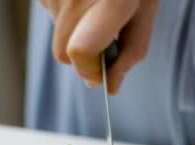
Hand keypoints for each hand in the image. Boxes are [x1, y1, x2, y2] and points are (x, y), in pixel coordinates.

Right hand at [39, 0, 157, 93]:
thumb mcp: (145, 6)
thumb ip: (131, 50)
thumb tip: (111, 85)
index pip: (81, 50)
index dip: (90, 70)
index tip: (100, 74)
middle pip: (63, 52)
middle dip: (83, 54)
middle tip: (104, 35)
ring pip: (56, 34)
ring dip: (75, 29)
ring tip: (94, 2)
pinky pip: (48, 12)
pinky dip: (65, 12)